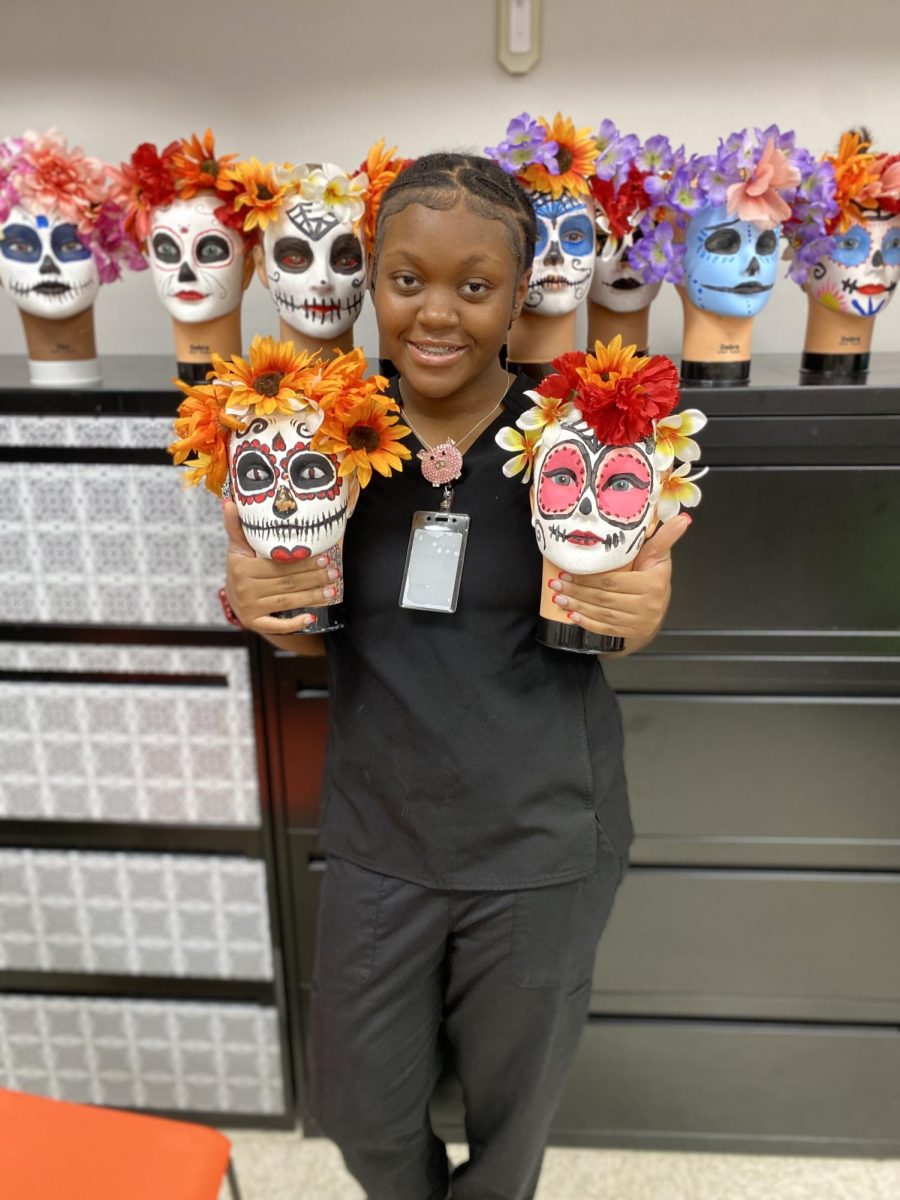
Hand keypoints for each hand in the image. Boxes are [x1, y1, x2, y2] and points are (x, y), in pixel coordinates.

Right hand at [223, 500, 340, 634]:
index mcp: (243, 568)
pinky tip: (311, 618)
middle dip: (314, 578)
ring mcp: (249, 608)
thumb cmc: (241, 565)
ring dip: (312, 597)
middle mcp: (245, 589)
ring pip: (286, 602)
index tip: (326, 557)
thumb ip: (236, 526)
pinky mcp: (254, 623)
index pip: (279, 565)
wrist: (233, 596)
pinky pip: (276, 625)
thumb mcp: (237, 546)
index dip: (303, 562)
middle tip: (335, 573)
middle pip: (286, 583)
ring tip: (332, 591)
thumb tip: (229, 501)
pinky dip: (294, 624)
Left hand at [547, 514, 691, 648]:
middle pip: (604, 599)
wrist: (659, 605)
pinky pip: (606, 629)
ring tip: (558, 599)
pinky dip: (588, 623)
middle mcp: (648, 605)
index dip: (588, 578)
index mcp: (652, 584)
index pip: (613, 582)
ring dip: (577, 607)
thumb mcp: (659, 554)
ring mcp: (640, 622)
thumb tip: (684, 518)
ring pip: (603, 614)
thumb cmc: (654, 574)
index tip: (566, 573)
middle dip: (576, 592)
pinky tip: (572, 616)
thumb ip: (665, 537)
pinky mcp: (632, 632)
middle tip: (556, 585)